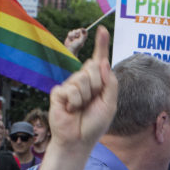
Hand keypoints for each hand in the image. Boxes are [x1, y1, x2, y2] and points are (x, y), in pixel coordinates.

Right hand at [47, 26, 116, 157]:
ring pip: (82, 78)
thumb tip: (102, 62)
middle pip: (93, 67)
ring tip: (80, 108)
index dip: (101, 45)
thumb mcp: (110, 104)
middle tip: (92, 102)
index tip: (102, 29)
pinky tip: (71, 110)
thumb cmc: (94, 124)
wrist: (78, 140)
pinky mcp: (59, 92)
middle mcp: (83, 81)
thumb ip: (110, 83)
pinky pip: (70, 89)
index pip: (99, 61)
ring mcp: (70, 86)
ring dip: (85, 96)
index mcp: (97, 83)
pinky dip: (74, 102)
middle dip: (97, 85)